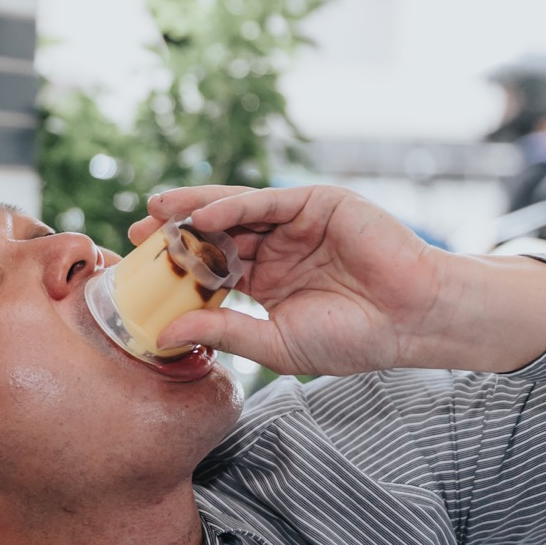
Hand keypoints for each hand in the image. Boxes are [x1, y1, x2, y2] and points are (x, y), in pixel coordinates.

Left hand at [125, 184, 449, 375]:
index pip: (211, 270)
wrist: (410, 322)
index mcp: (266, 282)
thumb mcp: (275, 343)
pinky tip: (202, 216)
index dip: (177, 269)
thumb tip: (168, 331)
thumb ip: (225, 331)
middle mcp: (277, 248)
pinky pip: (266, 201)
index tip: (139, 272)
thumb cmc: (353, 338)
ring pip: (235, 211)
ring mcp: (296, 224)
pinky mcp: (317, 203)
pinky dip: (233, 206)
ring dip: (194, 210)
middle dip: (176, 234)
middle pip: (215, 235)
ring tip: (157, 213)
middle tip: (136, 236)